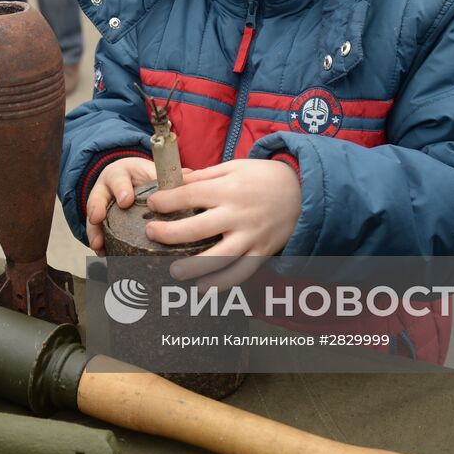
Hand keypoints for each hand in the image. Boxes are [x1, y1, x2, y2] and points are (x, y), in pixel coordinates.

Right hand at [84, 157, 156, 254]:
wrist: (129, 180)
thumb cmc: (142, 176)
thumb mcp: (151, 171)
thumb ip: (165, 176)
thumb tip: (190, 176)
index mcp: (120, 174)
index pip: (118, 179)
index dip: (121, 189)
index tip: (126, 201)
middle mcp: (106, 189)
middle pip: (97, 197)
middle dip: (97, 208)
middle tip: (98, 219)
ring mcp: (101, 206)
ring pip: (93, 217)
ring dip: (94, 231)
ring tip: (98, 245)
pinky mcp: (100, 222)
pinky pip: (96, 232)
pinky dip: (99, 244)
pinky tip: (103, 254)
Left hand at [144, 158, 300, 287]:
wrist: (303, 191)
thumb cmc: (263, 177)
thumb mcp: (234, 167)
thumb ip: (204, 176)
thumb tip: (175, 181)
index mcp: (228, 189)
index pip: (190, 195)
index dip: (167, 201)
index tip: (151, 204)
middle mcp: (238, 214)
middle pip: (198, 228)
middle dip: (170, 233)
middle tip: (151, 235)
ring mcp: (251, 236)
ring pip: (219, 257)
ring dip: (193, 267)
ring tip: (173, 271)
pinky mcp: (262, 252)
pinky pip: (241, 273)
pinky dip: (222, 284)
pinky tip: (203, 287)